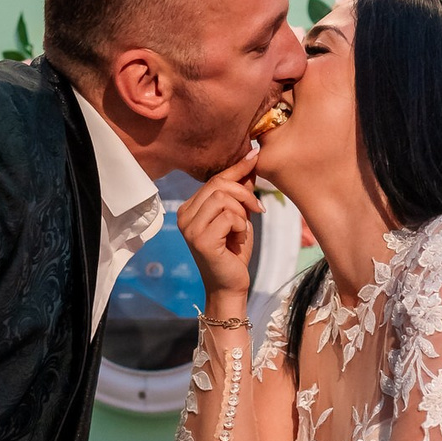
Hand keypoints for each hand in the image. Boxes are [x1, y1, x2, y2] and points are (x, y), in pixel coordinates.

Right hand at [177, 146, 260, 310]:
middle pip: (218, 185)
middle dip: (244, 194)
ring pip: (222, 198)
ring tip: (242, 229)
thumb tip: (250, 161)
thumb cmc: (233, 252)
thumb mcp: (239, 217)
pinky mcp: (200, 239)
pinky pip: (228, 216)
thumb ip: (240, 192)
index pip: (214, 179)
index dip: (236, 168)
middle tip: (258, 209)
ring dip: (241, 212)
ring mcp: (189, 228)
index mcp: (189, 209)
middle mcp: (183, 216)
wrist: (230, 285)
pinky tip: (237, 239)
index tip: (254, 155)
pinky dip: (240, 226)